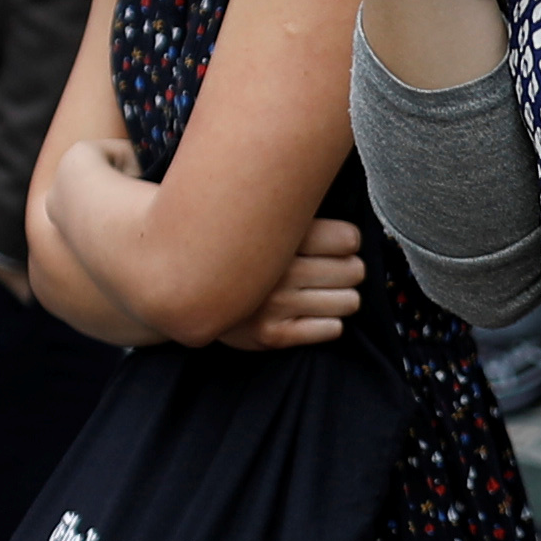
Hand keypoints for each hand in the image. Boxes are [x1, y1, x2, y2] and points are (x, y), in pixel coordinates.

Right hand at [214, 216, 368, 352]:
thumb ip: (293, 213)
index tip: (339, 243)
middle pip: (353, 270)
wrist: (186, 289)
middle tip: (331, 269)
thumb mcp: (258, 221)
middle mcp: (278, 271)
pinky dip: (329, 321)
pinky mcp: (272, 335)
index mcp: (277, 236)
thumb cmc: (235, 252)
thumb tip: (336, 206)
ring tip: (322, 291)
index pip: (347, 238)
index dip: (348, 241)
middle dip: (348, 269)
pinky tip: (311, 312)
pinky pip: (331, 329)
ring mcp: (274, 305)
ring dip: (341, 297)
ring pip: (348, 301)